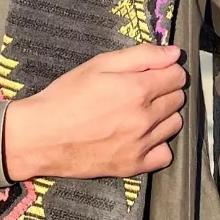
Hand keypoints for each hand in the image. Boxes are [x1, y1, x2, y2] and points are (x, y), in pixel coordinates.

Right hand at [3, 44, 185, 181]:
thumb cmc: (66, 96)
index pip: (177, 76)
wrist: (41, 136)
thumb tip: (174, 53)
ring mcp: (141, 144)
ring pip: (174, 125)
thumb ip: (140, 56)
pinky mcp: (134, 166)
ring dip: (164, 116)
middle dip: (165, 90)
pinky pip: (165, 154)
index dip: (168, 70)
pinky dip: (158, 144)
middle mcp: (145, 118)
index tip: (155, 72)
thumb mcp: (98, 65)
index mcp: (137, 89)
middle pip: (178, 99)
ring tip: (141, 113)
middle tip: (142, 91)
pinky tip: (141, 137)